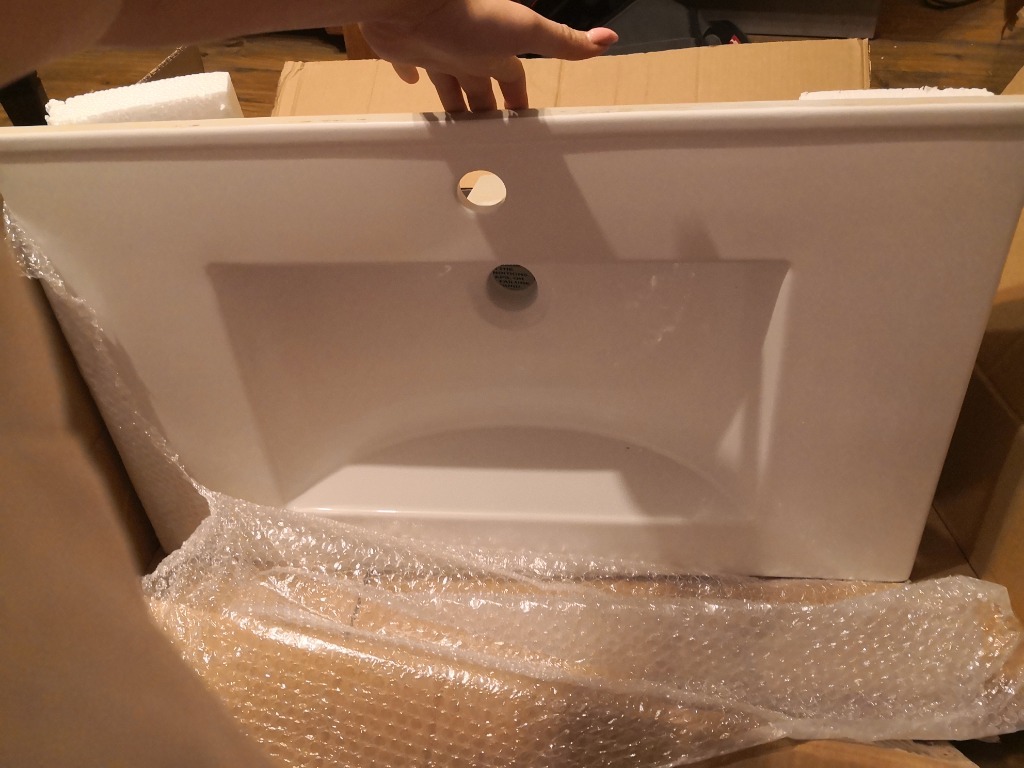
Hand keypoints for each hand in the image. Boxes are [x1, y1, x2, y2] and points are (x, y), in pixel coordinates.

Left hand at [360, 0, 616, 111]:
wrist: (410, 2)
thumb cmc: (468, 15)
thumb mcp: (524, 31)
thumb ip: (563, 41)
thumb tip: (608, 39)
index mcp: (496, 49)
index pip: (512, 79)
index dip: (517, 100)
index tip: (520, 122)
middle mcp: (467, 49)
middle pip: (480, 88)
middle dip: (486, 111)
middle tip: (488, 139)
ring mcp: (435, 50)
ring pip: (448, 83)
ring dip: (454, 103)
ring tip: (457, 130)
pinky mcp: (404, 50)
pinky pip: (408, 65)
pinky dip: (411, 76)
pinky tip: (411, 83)